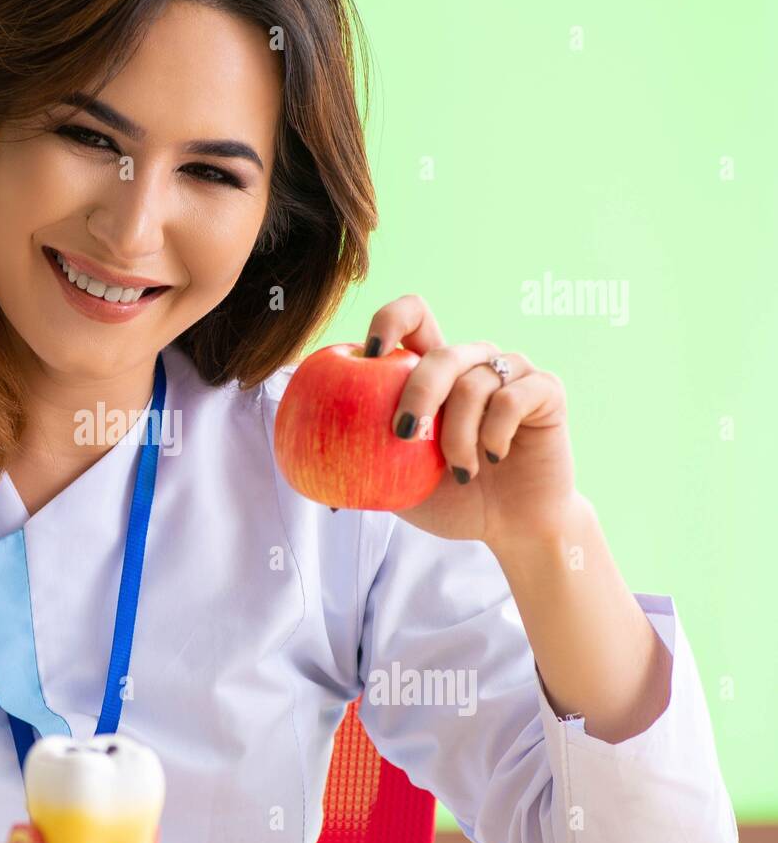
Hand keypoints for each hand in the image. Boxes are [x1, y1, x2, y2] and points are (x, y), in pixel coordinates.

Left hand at [362, 293, 579, 549]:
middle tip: (404, 435)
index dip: (390, 320)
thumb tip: (296, 457)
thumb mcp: (394, 482)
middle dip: (417, 393)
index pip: (413, 316)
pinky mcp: (546, 390)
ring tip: (460, 472)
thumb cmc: (450, 500)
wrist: (511, 526)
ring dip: (458, 435)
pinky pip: (511, 398)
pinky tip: (492, 459)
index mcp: (435, 369)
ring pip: (474, 381)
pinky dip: (494, 434)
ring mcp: (511, 371)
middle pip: (439, 351)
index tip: (369, 352)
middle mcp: (473, 361)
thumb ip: (358, 459)